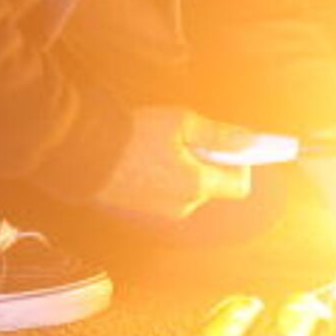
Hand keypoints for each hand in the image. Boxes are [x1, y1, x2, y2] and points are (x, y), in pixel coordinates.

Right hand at [92, 107, 256, 221]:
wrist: (86, 154)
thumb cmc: (133, 136)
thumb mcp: (182, 124)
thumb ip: (219, 135)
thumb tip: (249, 141)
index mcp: (196, 185)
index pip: (239, 185)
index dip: (238, 163)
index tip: (227, 145)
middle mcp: (183, 205)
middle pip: (212, 185)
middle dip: (206, 162)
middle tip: (185, 139)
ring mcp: (163, 211)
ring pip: (189, 188)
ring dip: (184, 169)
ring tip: (160, 148)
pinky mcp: (145, 211)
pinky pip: (168, 194)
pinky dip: (166, 178)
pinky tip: (146, 160)